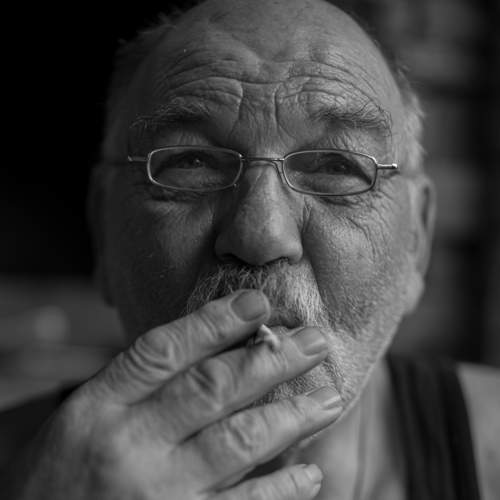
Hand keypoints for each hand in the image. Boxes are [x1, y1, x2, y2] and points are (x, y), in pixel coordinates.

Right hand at [3, 290, 341, 499]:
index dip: (215, 322)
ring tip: (327, 397)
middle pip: (212, 389)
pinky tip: (310, 472)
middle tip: (314, 341)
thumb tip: (210, 347)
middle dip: (270, 360)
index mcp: (100, 406)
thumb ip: (139, 384)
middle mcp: (130, 446)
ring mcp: (156, 496)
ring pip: (236, 444)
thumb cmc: (61, 475)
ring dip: (290, 417)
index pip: (165, 350)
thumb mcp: (83, 417)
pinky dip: (280, 491)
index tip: (257, 303)